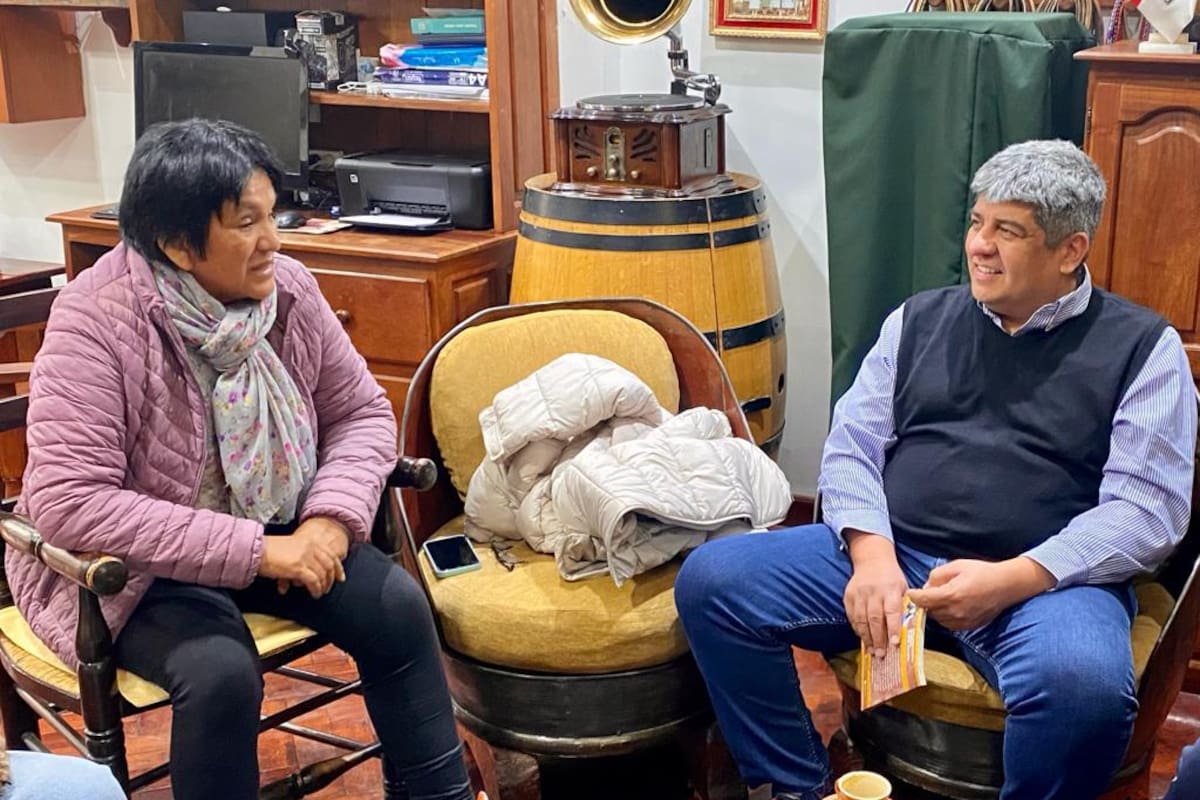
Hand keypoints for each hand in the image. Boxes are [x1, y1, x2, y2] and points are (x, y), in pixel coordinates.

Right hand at [258, 517, 350, 597]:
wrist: (256, 551)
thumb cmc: (269, 551)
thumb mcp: (291, 547)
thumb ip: (304, 554)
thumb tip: (310, 570)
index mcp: (310, 540)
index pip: (330, 554)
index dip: (338, 567)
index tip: (340, 577)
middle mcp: (310, 546)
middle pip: (329, 564)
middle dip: (331, 578)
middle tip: (328, 588)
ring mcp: (305, 556)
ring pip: (323, 574)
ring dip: (323, 586)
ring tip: (319, 593)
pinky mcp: (298, 567)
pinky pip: (313, 581)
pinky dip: (315, 589)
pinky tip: (314, 594)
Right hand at [843, 530, 908, 658]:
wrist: (872, 559)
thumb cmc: (892, 577)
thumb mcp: (903, 587)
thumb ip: (905, 606)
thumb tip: (908, 630)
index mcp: (891, 589)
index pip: (892, 612)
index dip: (893, 629)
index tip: (895, 644)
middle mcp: (873, 592)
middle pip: (874, 618)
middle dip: (878, 638)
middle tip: (881, 654)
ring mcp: (859, 594)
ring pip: (861, 619)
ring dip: (866, 637)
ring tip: (872, 651)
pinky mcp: (848, 595)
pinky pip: (852, 616)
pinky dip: (857, 628)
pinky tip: (863, 638)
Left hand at [908, 557, 1055, 630]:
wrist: (1007, 585)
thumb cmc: (982, 572)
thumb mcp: (956, 566)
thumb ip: (937, 575)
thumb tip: (926, 586)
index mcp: (952, 595)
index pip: (924, 600)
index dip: (914, 597)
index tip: (910, 593)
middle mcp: (956, 611)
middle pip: (930, 611)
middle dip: (925, 603)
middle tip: (925, 594)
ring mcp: (964, 621)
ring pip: (939, 619)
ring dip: (935, 611)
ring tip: (940, 598)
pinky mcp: (970, 626)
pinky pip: (950, 624)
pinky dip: (946, 617)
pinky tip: (950, 606)